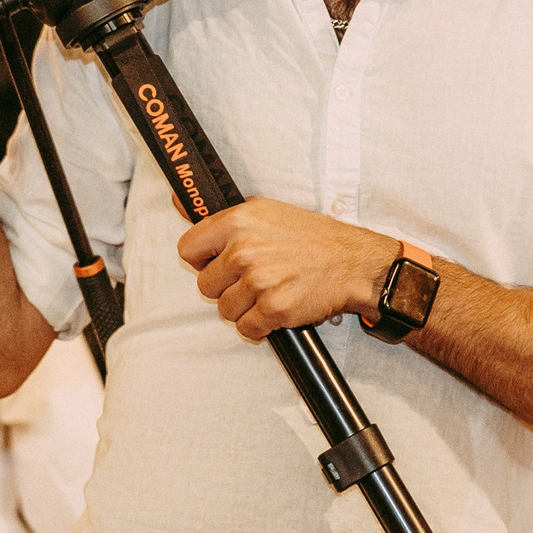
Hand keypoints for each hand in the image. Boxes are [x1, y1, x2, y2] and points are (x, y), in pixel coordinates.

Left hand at [178, 197, 391, 342]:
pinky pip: (247, 328)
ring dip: (244, 308)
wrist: (351, 263)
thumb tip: (180, 203)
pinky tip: (276, 309)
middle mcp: (244, 250)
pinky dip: (260, 326)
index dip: (202, 261)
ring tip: (268, 292)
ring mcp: (258, 281)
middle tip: (253, 279)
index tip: (217, 264)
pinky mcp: (273, 308)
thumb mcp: (266, 210)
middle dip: (226, 287)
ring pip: (225, 309)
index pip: (188, 250)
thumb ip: (223, 214)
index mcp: (238, 221)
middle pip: (205, 286)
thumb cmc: (311, 237)